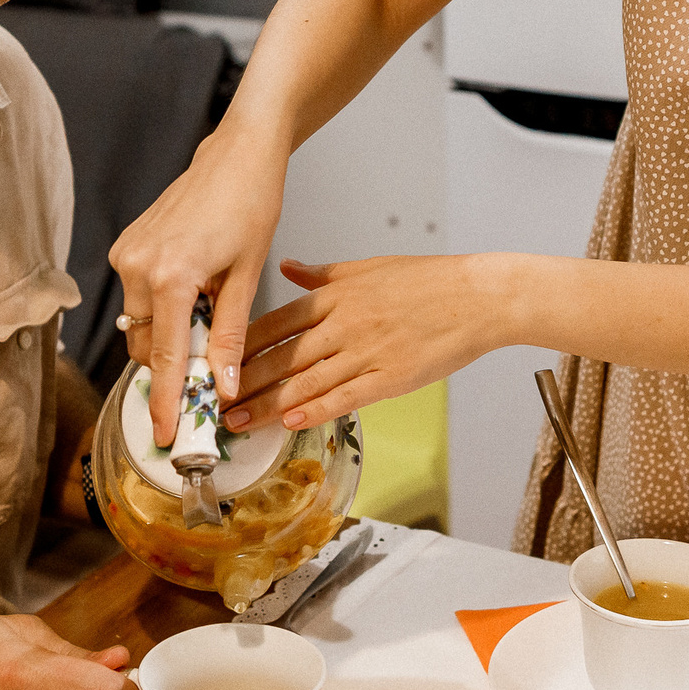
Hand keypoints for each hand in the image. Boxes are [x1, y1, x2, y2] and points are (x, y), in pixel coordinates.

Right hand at [110, 125, 289, 441]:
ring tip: (207, 319)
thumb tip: (225, 387)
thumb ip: (230, 335)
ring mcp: (127, 255)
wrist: (235, 155)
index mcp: (170, 278)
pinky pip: (138, 297)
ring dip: (168, 336)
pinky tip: (193, 294)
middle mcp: (138, 267)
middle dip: (171, 367)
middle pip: (147, 346)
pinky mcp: (126, 246)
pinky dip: (162, 310)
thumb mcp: (247, 276)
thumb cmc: (250, 206)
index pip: (165, 358)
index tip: (165, 435)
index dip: (167, 402)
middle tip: (206, 377)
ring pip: (140, 324)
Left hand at [224, 254, 506, 432]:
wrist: (478, 297)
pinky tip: (291, 422)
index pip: (275, 322)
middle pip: (281, 355)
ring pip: (306, 380)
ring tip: (238, 421)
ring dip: (267, 403)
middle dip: (242, 381)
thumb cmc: (428, 280)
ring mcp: (367, 351)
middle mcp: (345, 323)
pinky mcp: (391, 376)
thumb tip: (286, 269)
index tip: (214, 361)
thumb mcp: (367, 267)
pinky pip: (346, 396)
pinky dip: (316, 409)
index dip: (240, 345)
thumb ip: (322, 274)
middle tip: (210, 402)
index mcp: (336, 295)